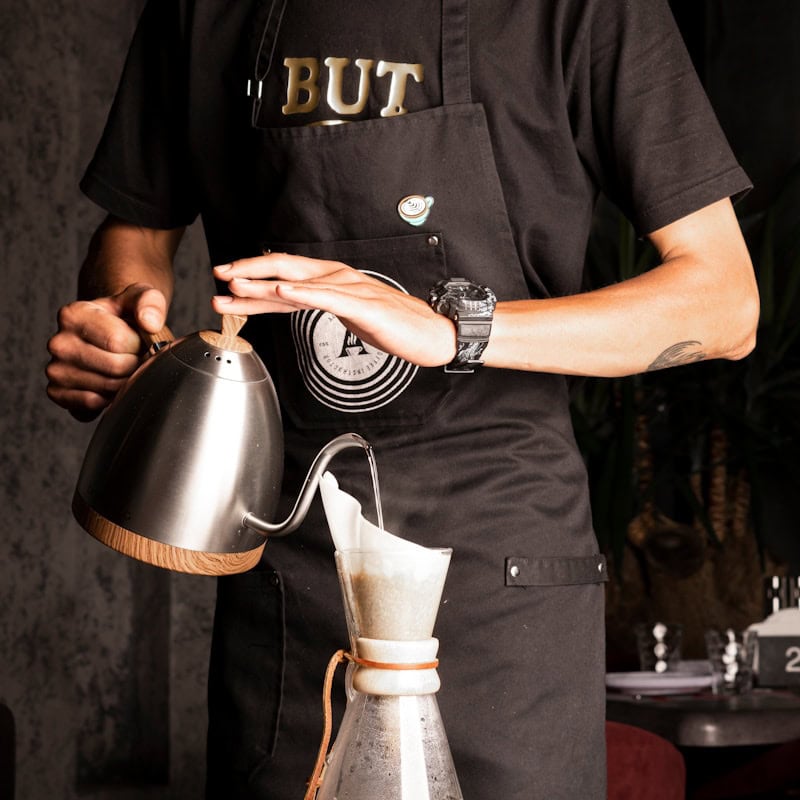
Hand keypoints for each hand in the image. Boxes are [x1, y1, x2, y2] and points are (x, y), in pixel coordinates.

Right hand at [46, 284, 167, 420]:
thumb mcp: (140, 298)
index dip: (140, 345)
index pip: (120, 341)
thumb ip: (150, 302)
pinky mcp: (58, 393)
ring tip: (126, 368)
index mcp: (72, 314)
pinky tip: (113, 383)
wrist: (112, 334)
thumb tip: (149, 323)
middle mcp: (58, 343)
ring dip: (127, 382)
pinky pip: (93, 405)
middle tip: (138, 357)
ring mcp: (55, 370)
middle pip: (116, 367)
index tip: (140, 341)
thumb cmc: (126, 315)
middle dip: (136, 365)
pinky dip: (110, 399)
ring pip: (108, 388)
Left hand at [212, 253, 456, 366]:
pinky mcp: (363, 305)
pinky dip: (302, 292)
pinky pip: (327, 297)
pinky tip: (282, 291)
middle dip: (249, 272)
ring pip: (300, 282)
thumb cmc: (391, 325)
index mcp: (331, 282)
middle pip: (285, 270)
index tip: (224, 283)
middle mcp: (337, 279)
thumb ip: (319, 307)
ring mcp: (350, 289)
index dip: (252, 279)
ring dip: (266, 283)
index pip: (284, 278)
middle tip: (218, 274)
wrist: (430, 334)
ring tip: (237, 284)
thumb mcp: (346, 315)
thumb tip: (290, 303)